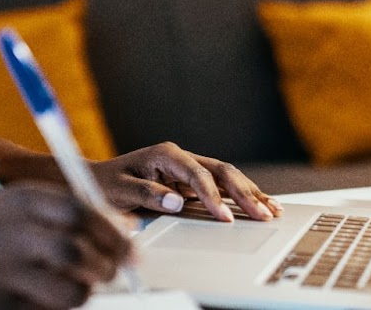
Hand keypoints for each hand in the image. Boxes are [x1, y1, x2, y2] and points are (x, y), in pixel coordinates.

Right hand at [0, 182, 135, 309]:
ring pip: (69, 289)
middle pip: (75, 250)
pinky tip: (55, 296)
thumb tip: (127, 229)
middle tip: (112, 271)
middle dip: (106, 265)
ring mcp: (2, 270)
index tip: (129, 247)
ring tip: (84, 285)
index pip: (79, 212)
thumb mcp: (27, 204)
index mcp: (22, 201)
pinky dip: (62, 306)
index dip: (112, 233)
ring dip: (88, 290)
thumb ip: (72, 211)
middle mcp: (11, 232)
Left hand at [91, 142, 283, 222]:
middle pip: (221, 171)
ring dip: (250, 193)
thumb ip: (148, 195)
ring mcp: (189, 169)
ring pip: (228, 178)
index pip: (198, 173)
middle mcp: (181, 158)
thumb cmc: (106, 184)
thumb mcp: (120, 190)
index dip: (213, 196)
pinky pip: (222, 188)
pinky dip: (242, 197)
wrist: (98, 181)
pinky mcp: (192, 183)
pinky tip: (260, 204)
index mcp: (166, 154)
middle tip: (261, 214)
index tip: (223, 217)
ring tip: (272, 210)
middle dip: (244, 193)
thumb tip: (178, 202)